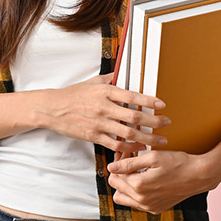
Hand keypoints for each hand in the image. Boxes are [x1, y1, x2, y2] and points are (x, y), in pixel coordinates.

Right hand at [36, 74, 170, 152]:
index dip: (149, 101)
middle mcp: (104, 108)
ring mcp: (99, 123)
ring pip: (128, 133)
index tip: (162, 105)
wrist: (53, 109)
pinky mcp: (94, 136)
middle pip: (134, 116)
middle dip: (154, 121)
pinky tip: (139, 146)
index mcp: (106, 92)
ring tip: (160, 140)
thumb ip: (111, 79)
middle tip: (167, 123)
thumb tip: (124, 73)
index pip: (132, 96)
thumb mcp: (93, 82)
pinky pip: (116, 145)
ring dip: (147, 138)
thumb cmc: (73, 94)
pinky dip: (130, 147)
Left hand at [107, 150, 220, 214]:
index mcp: (139, 186)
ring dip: (125, 185)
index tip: (126, 154)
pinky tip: (144, 180)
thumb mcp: (152, 158)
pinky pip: (137, 204)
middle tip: (129, 160)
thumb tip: (111, 168)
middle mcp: (142, 200)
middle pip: (117, 187)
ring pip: (124, 199)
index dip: (118, 163)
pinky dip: (136, 193)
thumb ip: (129, 163)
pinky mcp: (156, 209)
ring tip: (135, 172)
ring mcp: (149, 207)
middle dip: (120, 173)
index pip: (115, 176)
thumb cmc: (178, 163)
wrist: (198, 175)